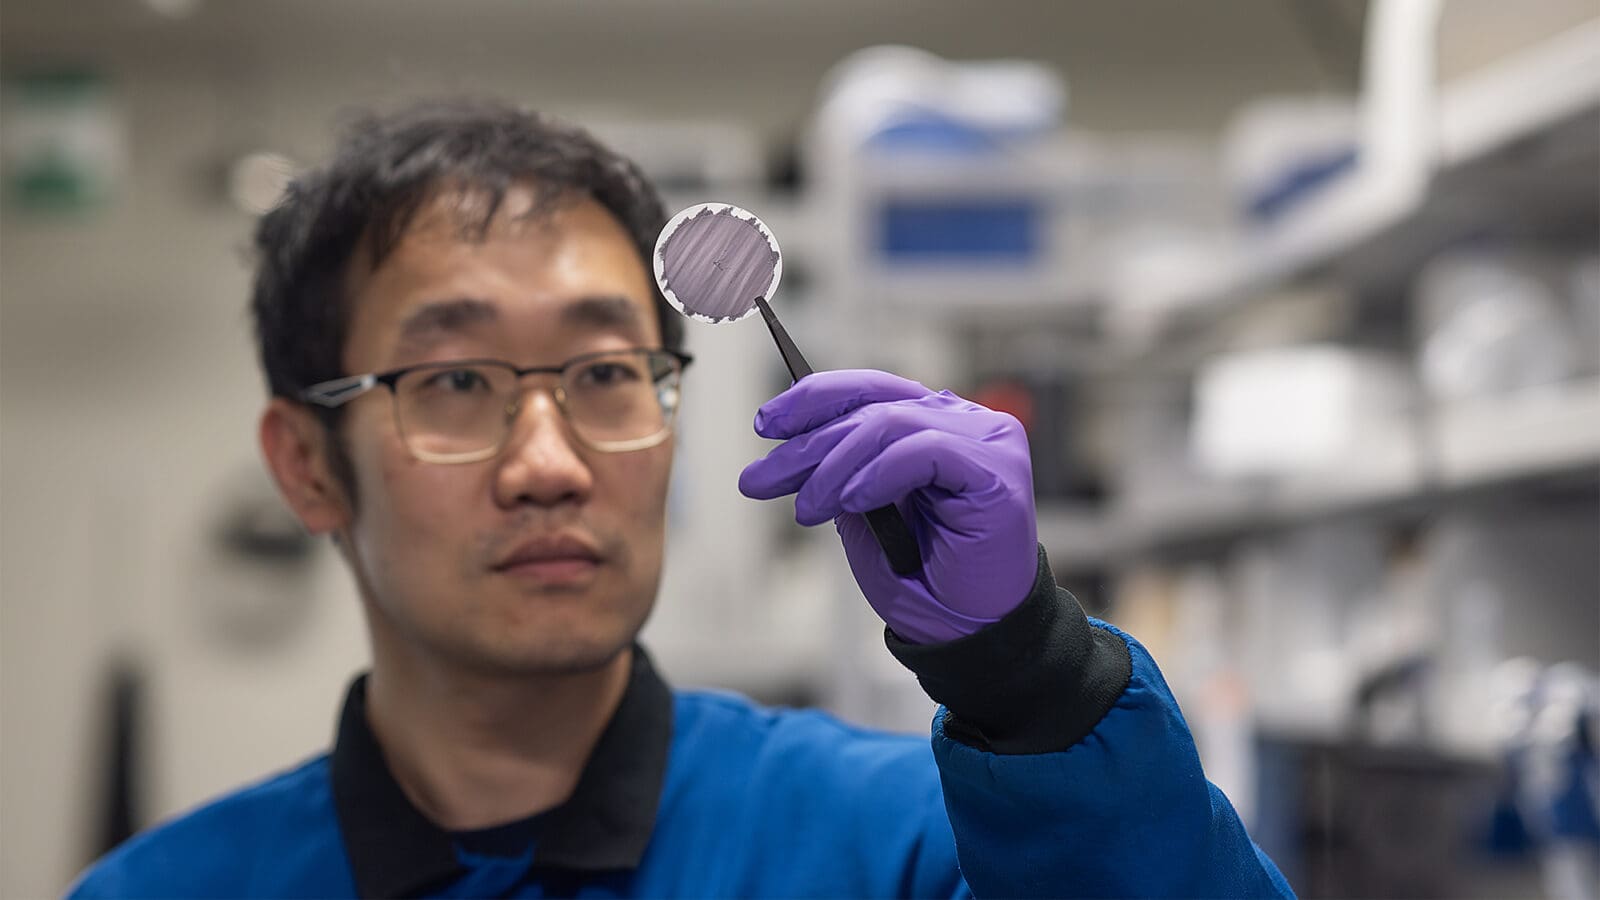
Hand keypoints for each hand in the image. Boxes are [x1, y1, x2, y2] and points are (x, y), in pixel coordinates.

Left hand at [739, 370, 1037, 643]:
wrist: (969, 633)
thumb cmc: (924, 579)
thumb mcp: (863, 517)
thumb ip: (842, 472)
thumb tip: (791, 442)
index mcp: (934, 423)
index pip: (870, 389)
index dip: (814, 399)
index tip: (765, 426)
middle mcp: (964, 421)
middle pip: (873, 406)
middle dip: (807, 445)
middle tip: (761, 479)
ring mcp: (986, 441)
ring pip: (891, 423)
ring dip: (836, 466)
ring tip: (808, 508)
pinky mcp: (997, 469)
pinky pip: (924, 449)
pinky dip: (879, 474)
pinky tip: (852, 502)